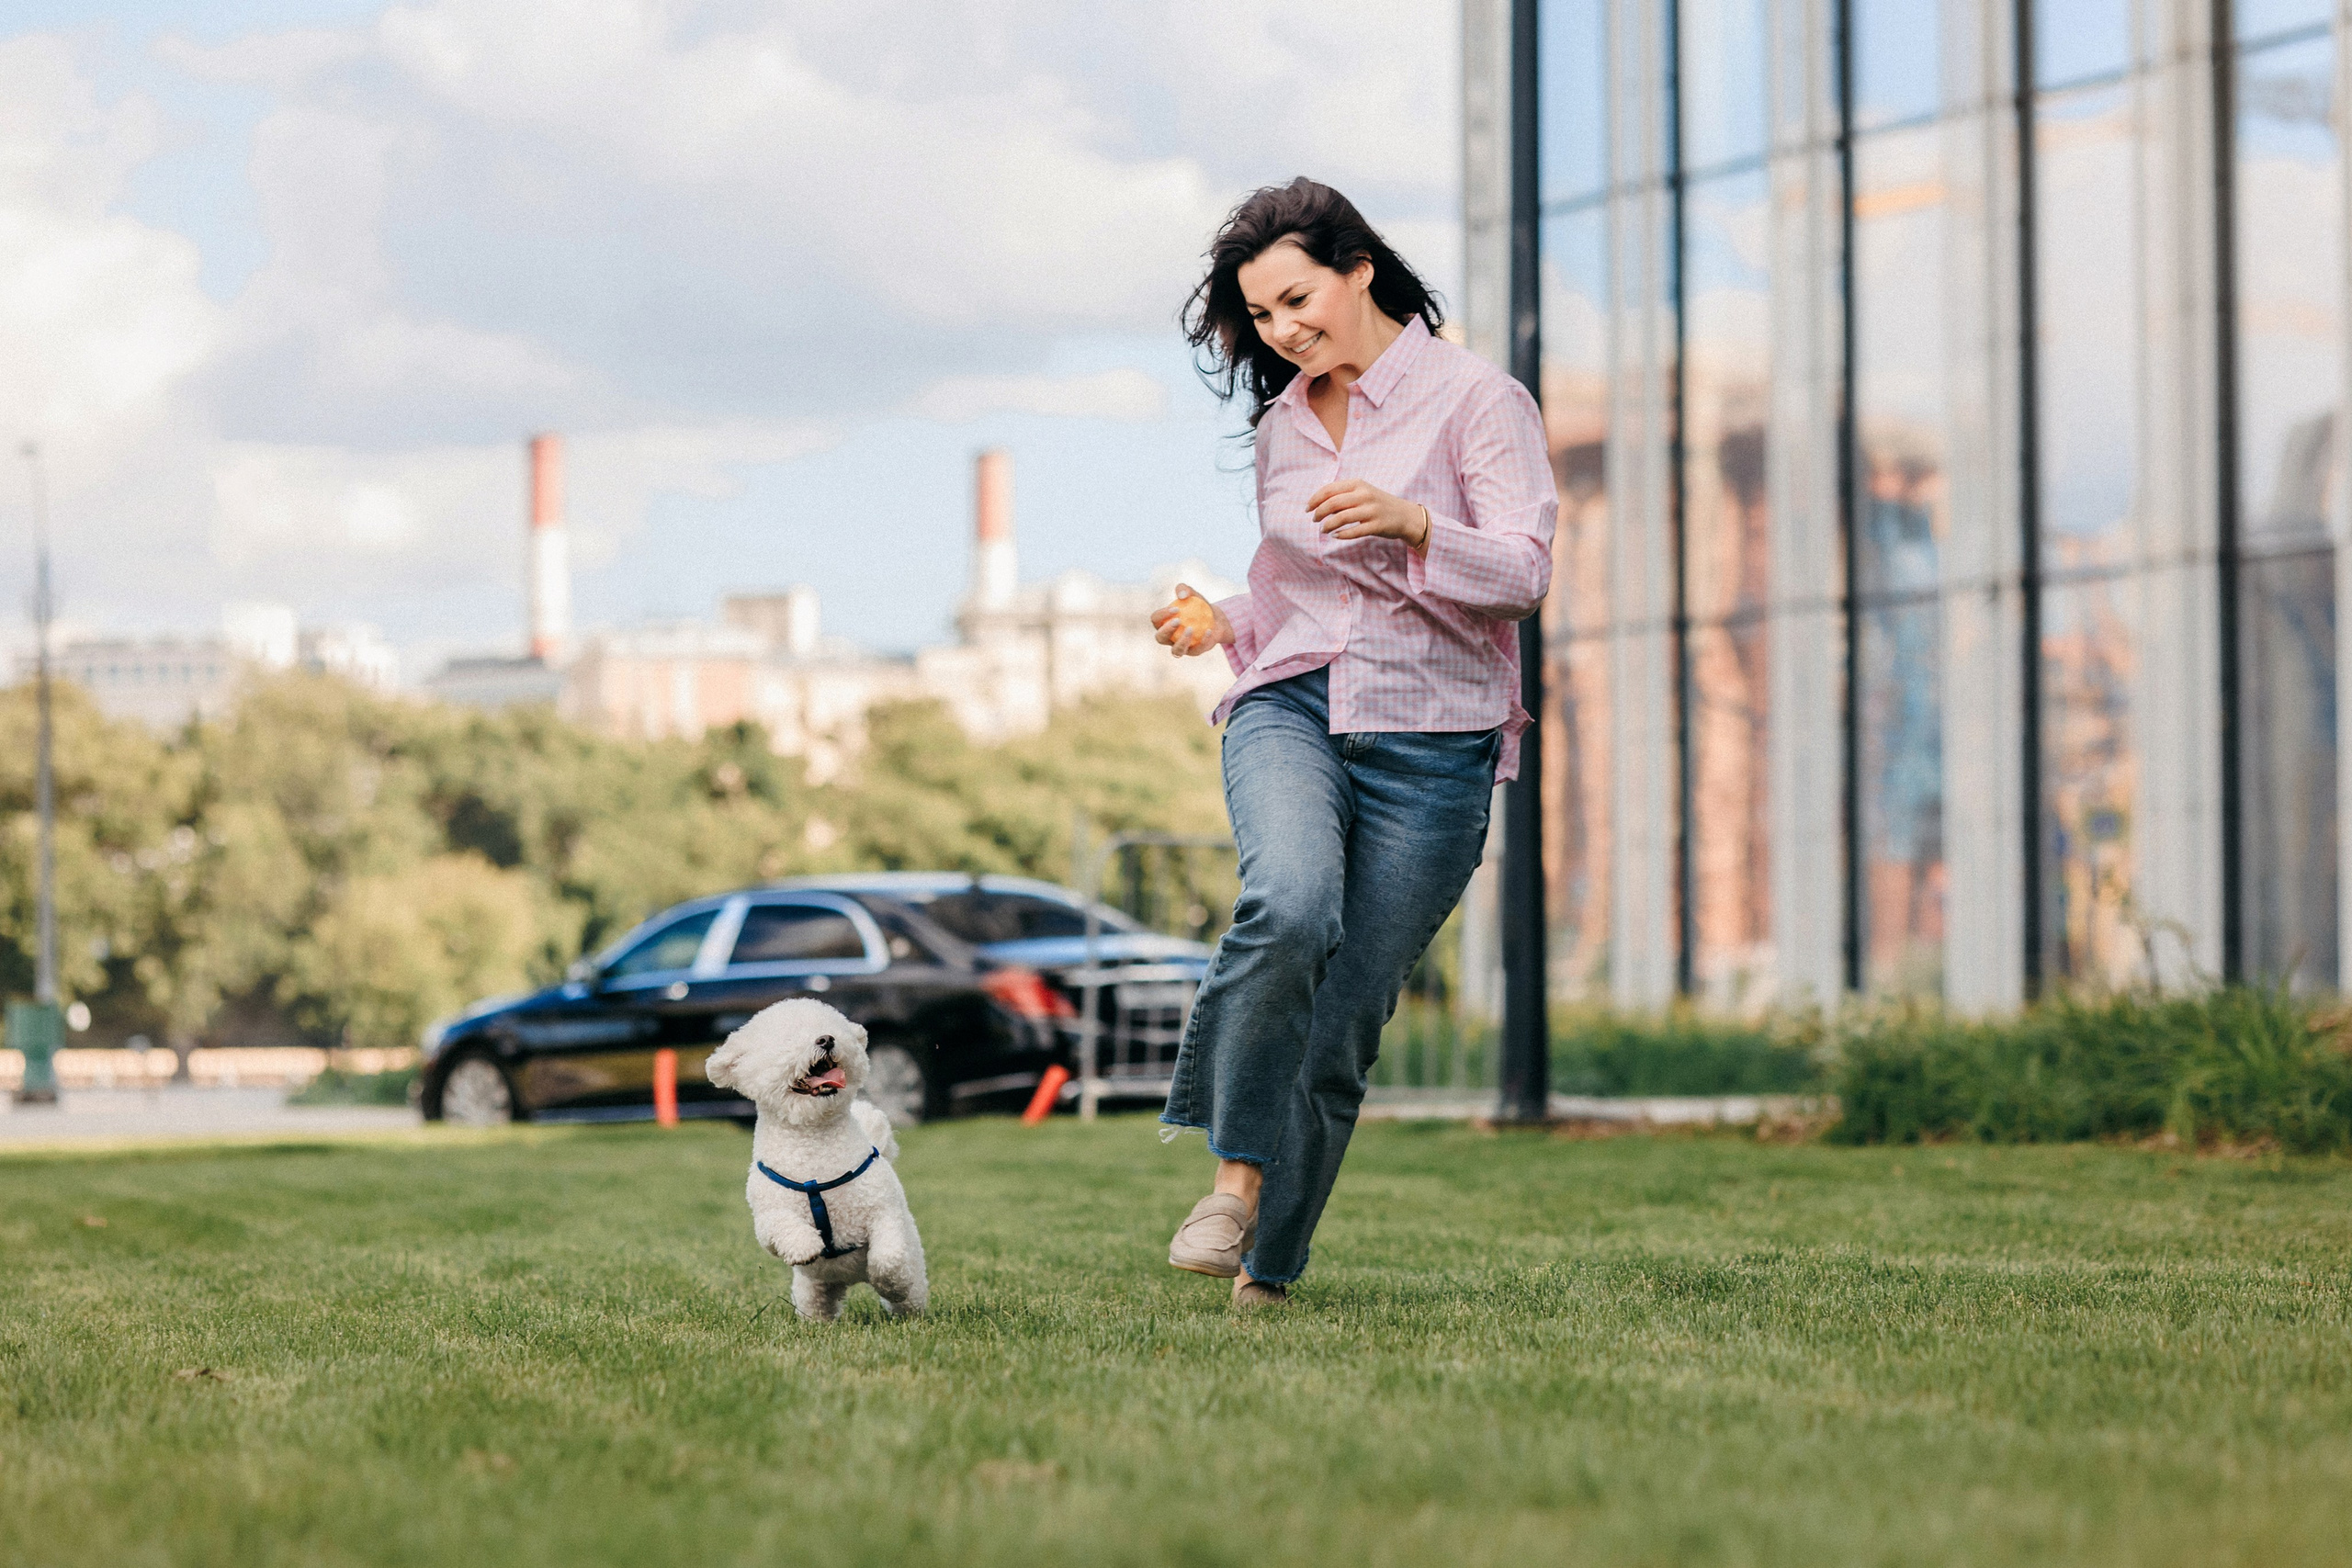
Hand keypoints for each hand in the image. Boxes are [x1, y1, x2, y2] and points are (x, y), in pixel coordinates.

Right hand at [1149, 583, 1232, 657]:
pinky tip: (1209, 631)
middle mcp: (1168, 638)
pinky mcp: (1194, 652)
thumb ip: (1185, 590)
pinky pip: (1197, 649)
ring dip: (1181, 642)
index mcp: (1163, 623)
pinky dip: (1203, 641)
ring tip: (1190, 629)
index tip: (1175, 609)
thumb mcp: (1193, 594)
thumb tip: (1182, 596)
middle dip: (1166, 631)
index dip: (1162, 615)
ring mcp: (1180, 647)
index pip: (1156, 619)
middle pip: (1160, 638)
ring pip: (1176, 651)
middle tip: (1177, 621)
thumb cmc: (1198, 606)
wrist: (1215, 619)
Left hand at [1310, 479, 1430, 553]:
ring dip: (1328, 525)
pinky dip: (1341, 534)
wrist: (1405, 516)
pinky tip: (1335, 536)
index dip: (1315, 499)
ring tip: (1324, 529)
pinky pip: (1354, 531)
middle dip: (1319, 512)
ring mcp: (1372, 510)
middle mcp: (1365, 495)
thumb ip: (1343, 496)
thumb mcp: (1362, 493)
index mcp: (1358, 484)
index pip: (1329, 489)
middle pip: (1333, 503)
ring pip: (1341, 518)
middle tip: (1314, 520)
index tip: (1308, 508)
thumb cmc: (1378, 504)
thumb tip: (1318, 505)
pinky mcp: (1377, 526)